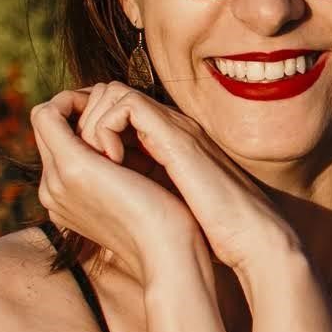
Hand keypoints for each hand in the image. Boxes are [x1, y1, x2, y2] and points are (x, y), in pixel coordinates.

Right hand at [32, 87, 204, 282]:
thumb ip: (118, 174)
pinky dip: (81, 106)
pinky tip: (121, 127)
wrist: (170, 252)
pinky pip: (51, 113)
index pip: (55, 143)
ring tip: (124, 126)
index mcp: (65, 198)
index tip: (116, 118)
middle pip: (47, 127)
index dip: (79, 119)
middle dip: (80, 108)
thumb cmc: (166, 227)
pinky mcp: (73, 165)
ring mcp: (56, 179)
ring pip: (46, 115)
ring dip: (83, 109)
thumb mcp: (134, 194)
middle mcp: (52, 190)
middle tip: (121, 113)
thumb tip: (123, 153)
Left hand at [53, 81, 300, 275]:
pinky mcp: (174, 133)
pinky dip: (105, 130)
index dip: (87, 128)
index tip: (81, 161)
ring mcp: (173, 126)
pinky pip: (123, 104)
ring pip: (110, 93)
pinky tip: (113, 164)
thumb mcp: (163, 202)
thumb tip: (102, 193)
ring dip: (90, 126)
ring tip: (95, 163)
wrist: (250, 239)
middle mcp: (167, 126)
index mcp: (163, 142)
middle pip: (106, 94)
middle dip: (82, 122)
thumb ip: (139, 186)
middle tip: (83, 159)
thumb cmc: (212, 233)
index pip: (112, 110)